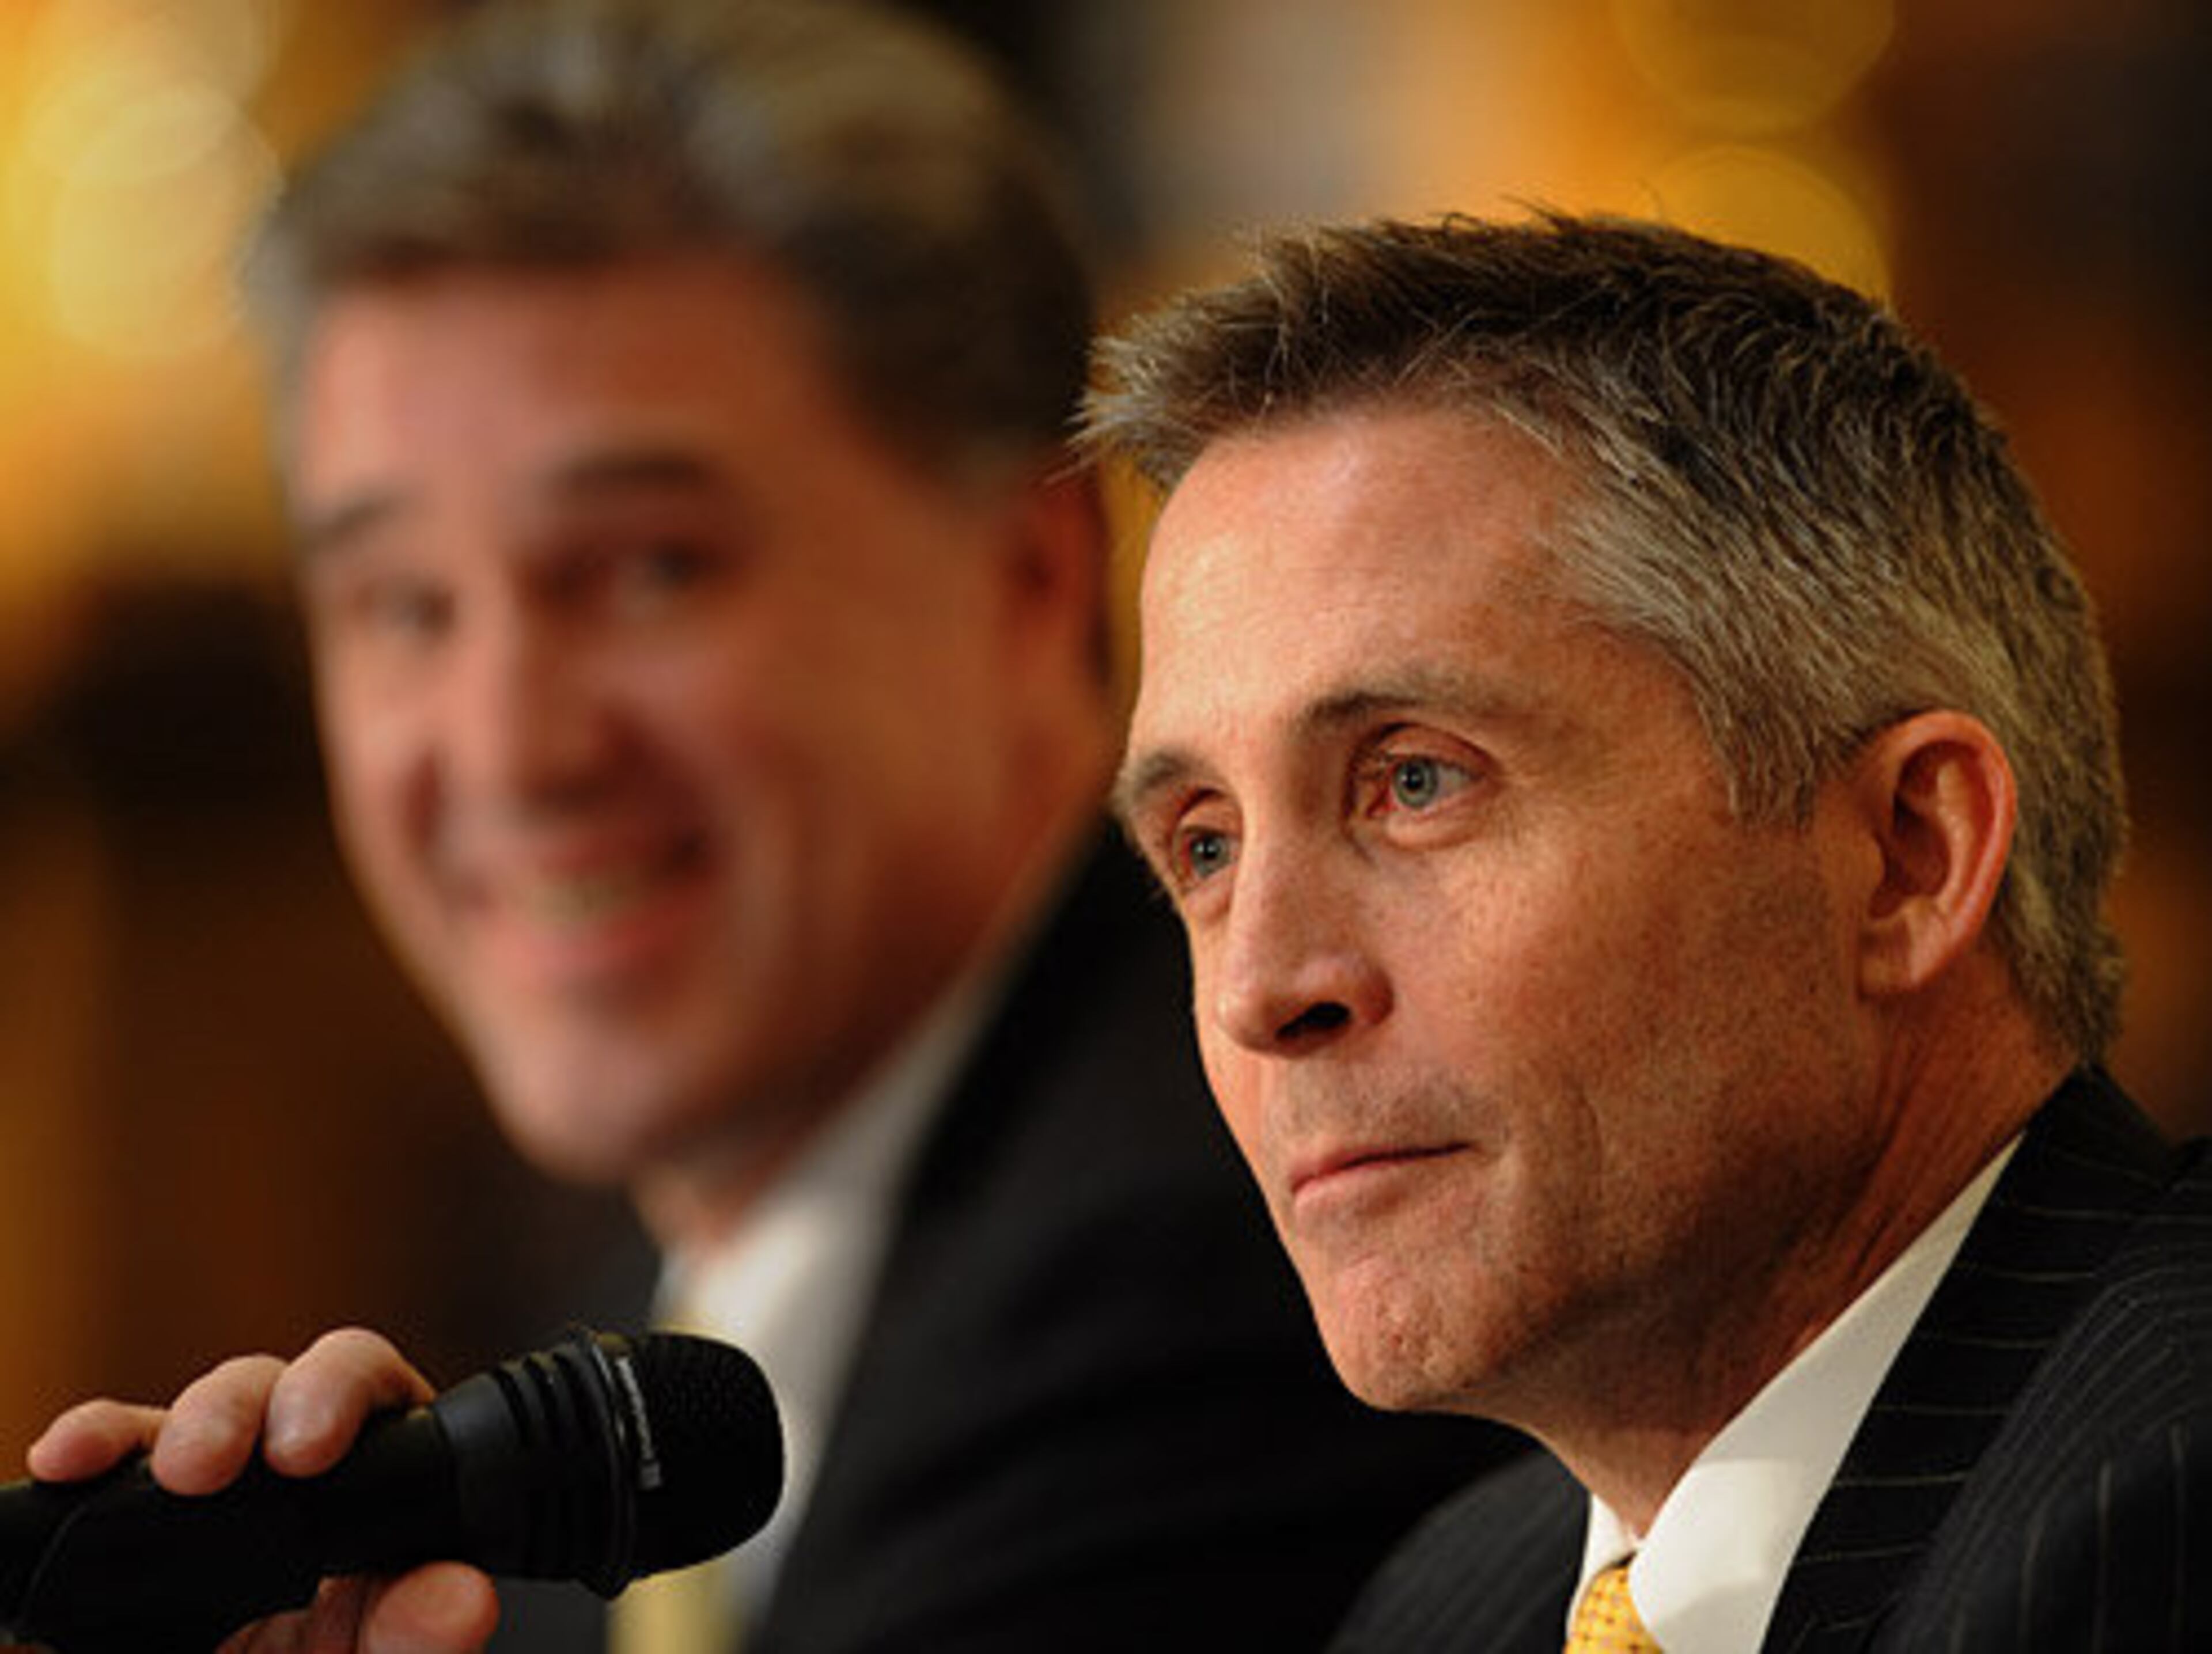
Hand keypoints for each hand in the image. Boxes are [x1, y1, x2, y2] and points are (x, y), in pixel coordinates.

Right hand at [25, 1328, 501, 1653]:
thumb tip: (460, 1599)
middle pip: (272, 1387)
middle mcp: (301, 1473)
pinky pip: (114, 1468)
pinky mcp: (147, 1528)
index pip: (370, 1391)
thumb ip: (424, 1631)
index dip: (338, 1392)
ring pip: (187, 1419)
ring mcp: (222, 1496)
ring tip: (156, 1471)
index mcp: (384, 1484)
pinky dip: (93, 1454)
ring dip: (159, 1429)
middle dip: (237, 1408)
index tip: (306, 1444)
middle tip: (206, 1463)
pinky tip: (69, 1461)